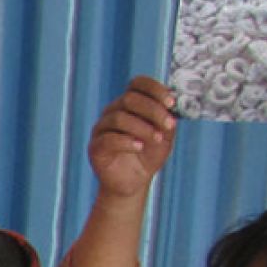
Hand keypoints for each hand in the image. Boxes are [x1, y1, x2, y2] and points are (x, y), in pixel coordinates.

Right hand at [87, 76, 178, 201]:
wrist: (134, 181)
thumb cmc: (148, 155)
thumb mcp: (165, 136)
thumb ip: (167, 120)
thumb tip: (171, 105)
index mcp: (129, 104)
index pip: (137, 84)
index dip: (154, 88)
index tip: (171, 102)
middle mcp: (113, 112)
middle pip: (129, 99)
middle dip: (153, 110)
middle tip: (169, 125)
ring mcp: (101, 129)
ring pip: (119, 118)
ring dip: (143, 128)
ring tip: (157, 140)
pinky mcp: (95, 147)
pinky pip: (109, 138)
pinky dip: (127, 142)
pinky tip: (139, 147)